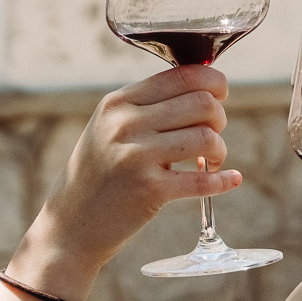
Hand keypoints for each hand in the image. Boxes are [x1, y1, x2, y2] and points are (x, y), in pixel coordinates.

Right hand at [15, 67, 240, 298]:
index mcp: (119, 102)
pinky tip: (230, 179)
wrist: (71, 225)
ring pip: (207, 137)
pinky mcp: (149, 190)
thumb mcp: (110, 127)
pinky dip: (223, 180)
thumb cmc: (101, 173)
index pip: (182, 75)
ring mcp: (136, 156)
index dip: (213, 83)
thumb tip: (205, 89)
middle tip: (212, 135)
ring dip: (220, 149)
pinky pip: (202, 180)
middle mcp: (125, 124)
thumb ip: (148, 106)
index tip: (220, 97)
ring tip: (212, 160)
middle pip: (202, 103)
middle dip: (219, 118)